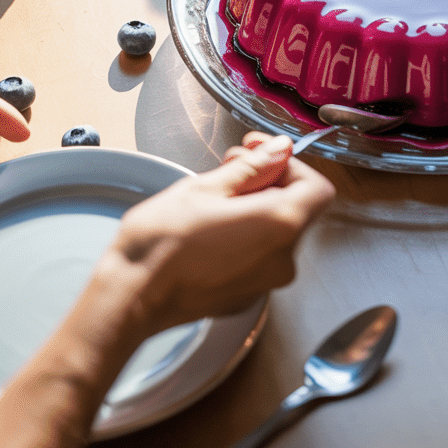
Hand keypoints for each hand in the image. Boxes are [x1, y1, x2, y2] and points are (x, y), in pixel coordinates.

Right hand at [105, 132, 334, 331]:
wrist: (129, 299)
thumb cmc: (163, 241)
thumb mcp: (207, 187)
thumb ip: (254, 167)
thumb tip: (281, 149)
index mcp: (282, 226)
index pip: (317, 188)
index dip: (292, 165)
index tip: (261, 153)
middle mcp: (283, 259)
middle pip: (296, 209)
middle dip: (268, 180)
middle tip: (231, 164)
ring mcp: (266, 282)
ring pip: (276, 231)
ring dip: (254, 205)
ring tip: (215, 193)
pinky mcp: (246, 295)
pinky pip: (259, 255)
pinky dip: (245, 234)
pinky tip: (211, 225)